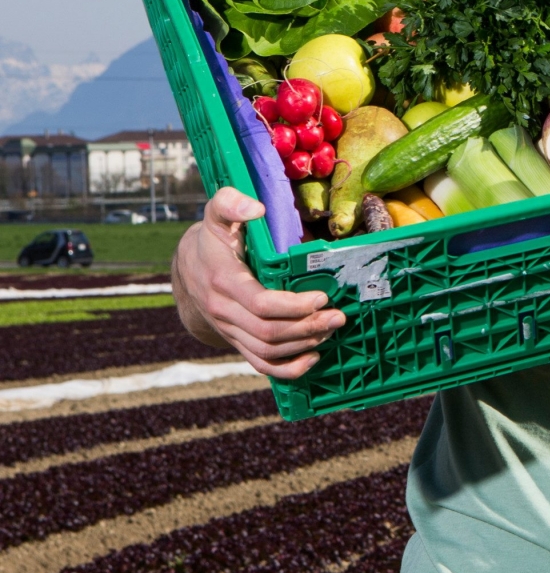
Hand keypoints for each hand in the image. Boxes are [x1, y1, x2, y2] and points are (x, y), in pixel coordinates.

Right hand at [171, 186, 345, 378]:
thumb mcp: (215, 215)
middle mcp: (223, 310)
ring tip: (332, 328)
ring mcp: (229, 330)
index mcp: (223, 281)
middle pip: (270, 331)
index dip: (295, 305)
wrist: (187, 270)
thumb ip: (230, 204)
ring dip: (305, 344)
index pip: (261, 304)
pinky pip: (260, 364)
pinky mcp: (236, 341)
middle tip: (339, 315)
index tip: (323, 296)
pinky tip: (313, 358)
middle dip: (309, 326)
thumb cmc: (211, 239)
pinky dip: (288, 369)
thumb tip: (255, 208)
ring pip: (268, 350)